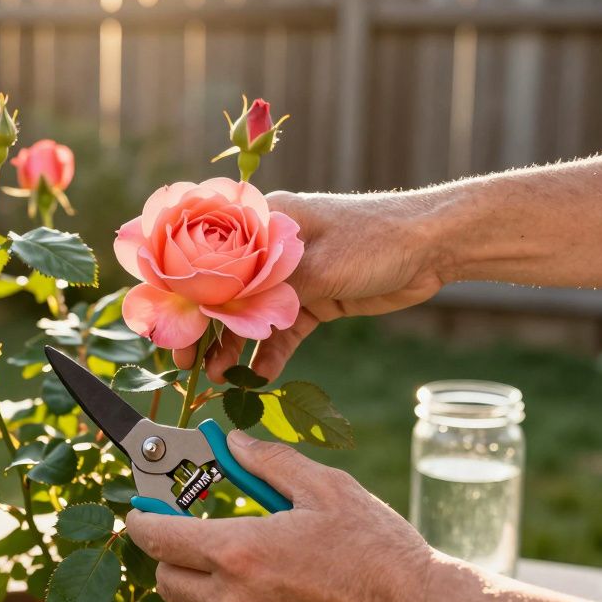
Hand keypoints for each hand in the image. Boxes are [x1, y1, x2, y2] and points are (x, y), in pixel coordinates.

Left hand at [126, 430, 436, 601]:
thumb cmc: (377, 550)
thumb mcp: (326, 489)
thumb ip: (269, 462)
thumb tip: (232, 443)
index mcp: (241, 551)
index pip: (158, 538)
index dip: (142, 519)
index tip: (141, 510)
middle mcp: (235, 600)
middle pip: (164, 579)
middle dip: (168, 552)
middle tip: (190, 530)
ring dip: (193, 585)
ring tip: (227, 561)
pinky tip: (255, 591)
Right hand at [175, 190, 447, 381]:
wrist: (432, 247)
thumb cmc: (374, 238)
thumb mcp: (316, 264)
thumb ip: (268, 289)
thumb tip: (222, 313)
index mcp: (262, 223)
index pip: (207, 259)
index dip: (184, 295)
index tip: (170, 330)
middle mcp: (268, 248)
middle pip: (223, 292)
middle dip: (204, 329)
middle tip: (187, 364)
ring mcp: (290, 276)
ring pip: (249, 316)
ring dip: (233, 346)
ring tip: (218, 378)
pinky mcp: (312, 299)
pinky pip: (280, 331)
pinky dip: (268, 354)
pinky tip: (257, 378)